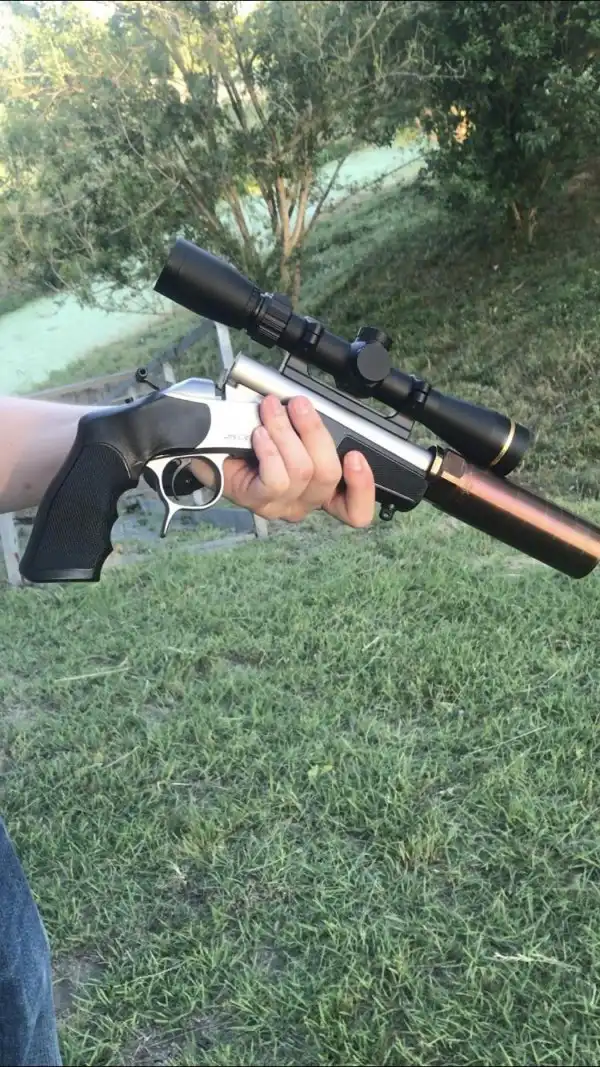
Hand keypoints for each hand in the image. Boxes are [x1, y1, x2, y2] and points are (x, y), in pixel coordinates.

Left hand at [190, 394, 374, 526]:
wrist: (204, 450)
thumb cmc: (246, 440)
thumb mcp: (287, 432)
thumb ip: (306, 426)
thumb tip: (308, 405)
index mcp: (319, 489)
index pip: (354, 510)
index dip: (363, 487)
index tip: (355, 457)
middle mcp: (303, 503)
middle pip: (328, 475)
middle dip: (314, 431)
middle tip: (298, 405)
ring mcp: (280, 505)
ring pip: (302, 472)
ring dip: (286, 432)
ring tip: (270, 411)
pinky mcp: (257, 501)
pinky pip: (275, 479)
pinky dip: (269, 450)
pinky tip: (259, 434)